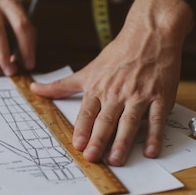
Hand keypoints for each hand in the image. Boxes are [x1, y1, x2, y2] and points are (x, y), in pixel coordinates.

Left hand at [30, 0, 191, 165]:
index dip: (82, 129)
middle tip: (92, 158)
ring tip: (116, 160)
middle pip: (106, 120)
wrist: (150, 34)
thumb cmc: (119, 53)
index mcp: (99, 87)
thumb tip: (35, 89)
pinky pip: (156, 120)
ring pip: (129, 122)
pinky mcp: (160, 97)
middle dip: (98, 140)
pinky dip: (154, 136)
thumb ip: (62, 85)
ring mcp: (139, 95)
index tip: (77, 145)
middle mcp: (117, 92)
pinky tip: (151, 152)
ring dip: (122, 142)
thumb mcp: (88, 70)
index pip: (88, 112)